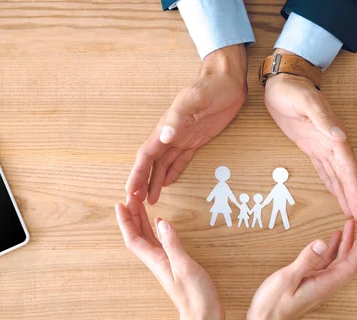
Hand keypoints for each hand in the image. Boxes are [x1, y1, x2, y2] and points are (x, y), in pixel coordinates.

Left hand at [116, 194, 224, 319]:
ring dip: (142, 221)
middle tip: (130, 197)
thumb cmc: (195, 295)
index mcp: (156, 260)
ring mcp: (166, 264)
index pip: (134, 238)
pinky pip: (160, 244)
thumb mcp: (185, 266)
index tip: (120, 203)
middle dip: (132, 216)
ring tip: (140, 205)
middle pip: (138, 236)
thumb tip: (162, 222)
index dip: (126, 221)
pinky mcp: (176, 266)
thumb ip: (173, 244)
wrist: (204, 319)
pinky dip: (157, 231)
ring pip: (148, 239)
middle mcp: (157, 261)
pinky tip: (160, 224)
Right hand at [126, 44, 247, 203]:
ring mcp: (183, 138)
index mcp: (166, 127)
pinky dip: (172, 172)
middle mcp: (170, 135)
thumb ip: (178, 119)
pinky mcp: (196, 140)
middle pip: (151, 163)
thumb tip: (164, 137)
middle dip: (142, 182)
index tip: (129, 191)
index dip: (137, 173)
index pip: (146, 155)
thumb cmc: (211, 87)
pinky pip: (180, 160)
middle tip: (136, 202)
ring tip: (150, 199)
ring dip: (155, 181)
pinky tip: (167, 183)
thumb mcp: (195, 100)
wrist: (227, 80)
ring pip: (163, 164)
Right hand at [247, 219, 356, 319]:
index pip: (353, 261)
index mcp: (327, 283)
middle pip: (351, 261)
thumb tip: (322, 243)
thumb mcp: (288, 278)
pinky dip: (332, 251)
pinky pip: (327, 264)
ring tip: (347, 226)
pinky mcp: (311, 283)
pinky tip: (329, 241)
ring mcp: (320, 284)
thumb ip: (306, 260)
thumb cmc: (274, 304)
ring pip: (340, 262)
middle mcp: (328, 284)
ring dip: (346, 244)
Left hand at [264, 50, 356, 220]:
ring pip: (336, 175)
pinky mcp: (311, 146)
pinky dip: (331, 183)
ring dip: (344, 193)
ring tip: (351, 212)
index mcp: (333, 135)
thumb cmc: (292, 90)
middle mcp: (331, 142)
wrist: (283, 81)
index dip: (354, 187)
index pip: (347, 167)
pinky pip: (324, 169)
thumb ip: (322, 119)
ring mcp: (322, 145)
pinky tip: (336, 193)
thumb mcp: (305, 101)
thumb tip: (340, 137)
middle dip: (353, 196)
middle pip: (345, 175)